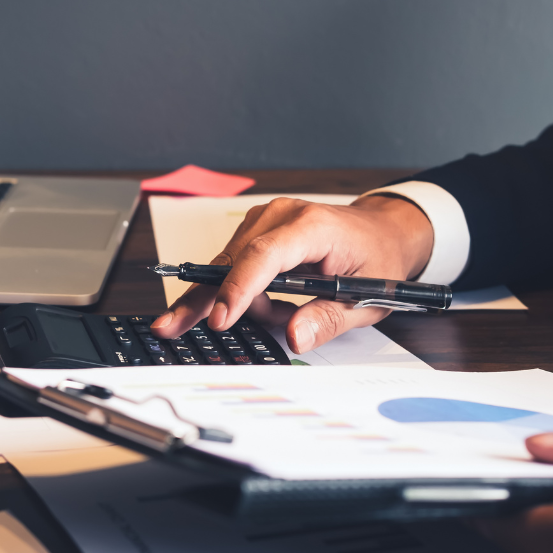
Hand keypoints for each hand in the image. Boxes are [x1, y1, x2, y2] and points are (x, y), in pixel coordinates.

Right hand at [149, 195, 434, 352]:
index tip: (220, 319)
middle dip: (208, 301)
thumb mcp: (367, 299)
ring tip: (281, 315)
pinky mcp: (255, 230)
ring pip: (227, 267)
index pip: (264, 256)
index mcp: (312, 227)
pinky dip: (245, 292)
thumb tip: (295, 336)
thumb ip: (328, 319)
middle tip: (171, 327)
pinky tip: (270, 302)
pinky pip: (234, 266)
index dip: (238, 289)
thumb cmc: (376, 258)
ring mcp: (265, 219)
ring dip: (244, 302)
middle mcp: (281, 216)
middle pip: (230, 261)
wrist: (381, 232)